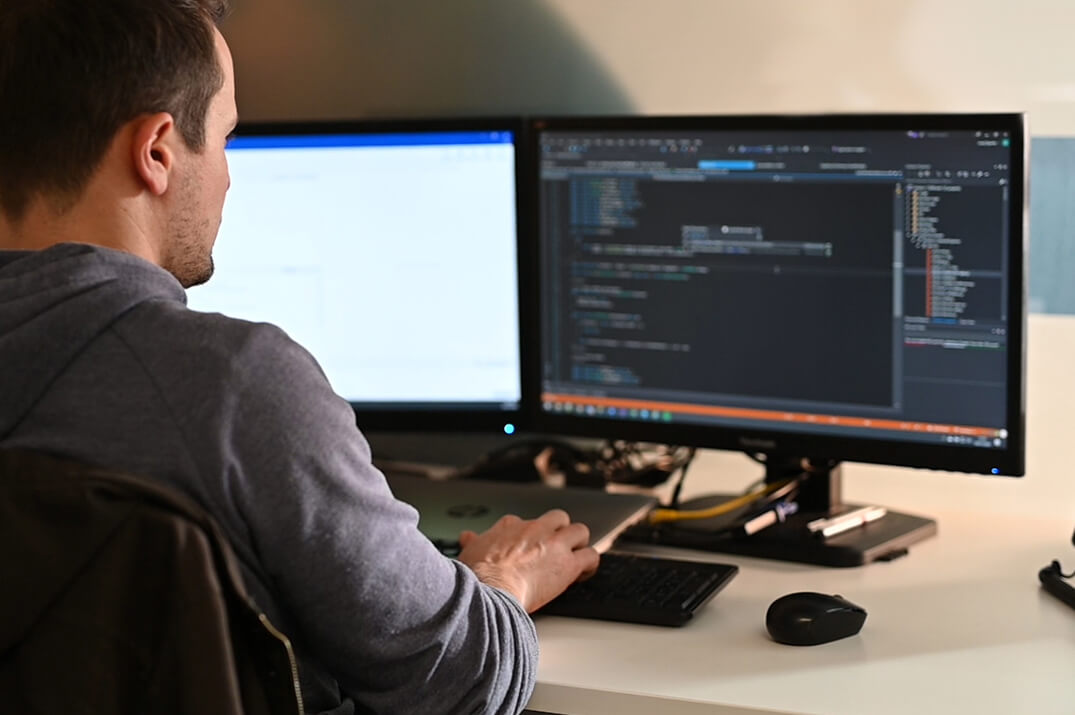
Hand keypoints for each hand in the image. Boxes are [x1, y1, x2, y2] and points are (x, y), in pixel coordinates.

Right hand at [457, 509, 599, 611]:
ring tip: (575, 558)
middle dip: (560, 531)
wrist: (490, 591)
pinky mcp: (568, 564)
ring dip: (579, 544)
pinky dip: (590, 564)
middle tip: (557, 549)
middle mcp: (535, 529)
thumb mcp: (468, 552)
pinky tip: (584, 573)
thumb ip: (472, 543)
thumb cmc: (477, 576)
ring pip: (579, 531)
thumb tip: (466, 537)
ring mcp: (553, 544)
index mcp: (510, 527)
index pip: (524, 522)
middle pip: (558, 518)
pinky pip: (591, 555)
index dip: (528, 536)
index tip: (527, 549)